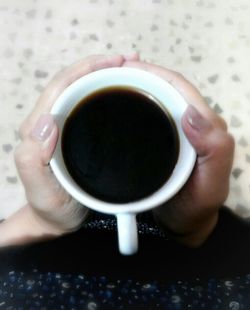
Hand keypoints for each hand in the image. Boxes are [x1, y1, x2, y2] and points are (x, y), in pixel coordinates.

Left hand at [8, 54, 138, 244]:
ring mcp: (67, 128)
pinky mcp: (79, 134)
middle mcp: (52, 123)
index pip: (61, 85)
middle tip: (132, 61)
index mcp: (39, 129)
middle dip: (102, 66)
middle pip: (75, 82)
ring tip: (133, 72)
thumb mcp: (40, 189)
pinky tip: (126, 95)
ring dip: (107, 77)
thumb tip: (47, 120)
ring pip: (85, 92)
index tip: (116, 61)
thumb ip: (33, 157)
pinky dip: (110, 95)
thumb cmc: (51, 206)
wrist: (58, 219)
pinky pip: (93, 107)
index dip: (87, 68)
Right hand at [123, 60, 234, 246]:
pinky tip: (115, 109)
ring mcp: (174, 132)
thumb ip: (214, 150)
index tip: (126, 68)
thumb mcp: (211, 185)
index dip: (154, 72)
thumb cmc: (196, 207)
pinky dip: (131, 106)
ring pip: (154, 99)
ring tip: (107, 86)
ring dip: (133, 88)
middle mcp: (190, 124)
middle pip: (164, 88)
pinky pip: (146, 116)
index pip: (179, 87)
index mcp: (204, 127)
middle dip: (139, 75)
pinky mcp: (161, 140)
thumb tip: (190, 112)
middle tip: (109, 74)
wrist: (182, 224)